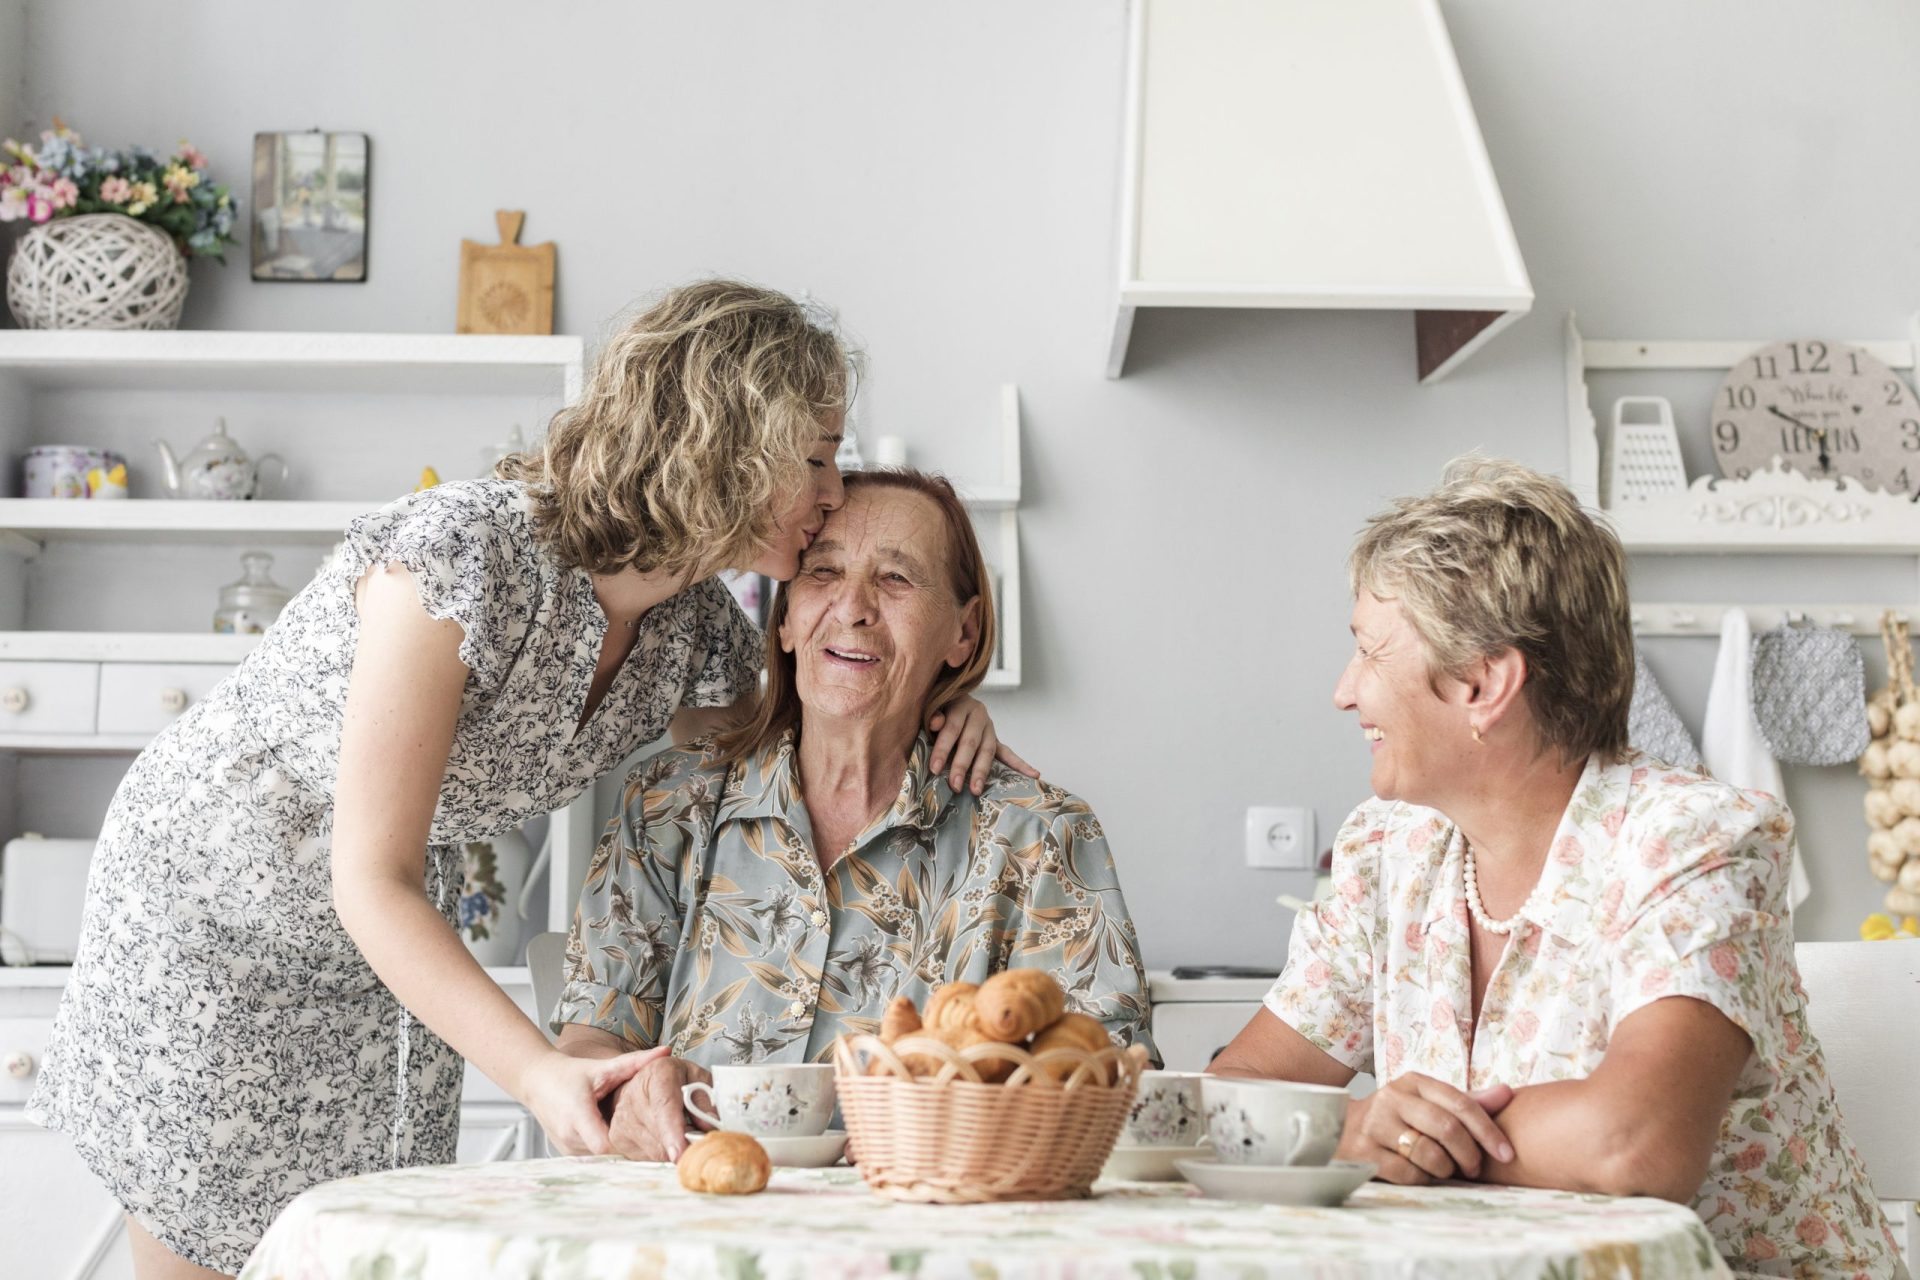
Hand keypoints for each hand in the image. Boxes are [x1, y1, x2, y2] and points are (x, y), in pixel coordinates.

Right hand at [518, 1046, 669, 1155]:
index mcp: (578, 1115)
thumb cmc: (570, 1074)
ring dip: (621, 1150)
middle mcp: (570, 1136)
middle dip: (631, 1146)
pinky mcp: (569, 1155)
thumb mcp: (602, 1068)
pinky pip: (595, 1160)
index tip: (649, 1138)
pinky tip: (620, 1139)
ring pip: (604, 1159)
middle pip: (609, 1154)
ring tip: (639, 1137)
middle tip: (654, 1138)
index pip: (605, 1146)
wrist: (538, 1082)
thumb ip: (634, 1062)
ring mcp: (568, 1149)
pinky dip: (609, 1152)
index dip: (628, 1144)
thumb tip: (665, 1051)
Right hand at [607, 1056, 711, 1162]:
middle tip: (700, 1137)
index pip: (664, 1106)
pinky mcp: (616, 1138)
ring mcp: (621, 1118)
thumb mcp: (699, 1078)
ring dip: (674, 1148)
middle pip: (660, 1134)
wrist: (644, 1082)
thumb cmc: (675, 1080)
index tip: (679, 1153)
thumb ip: (706, 1099)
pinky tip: (665, 1137)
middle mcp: (633, 1094)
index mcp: (658, 1073)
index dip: (672, 1132)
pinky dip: (661, 1152)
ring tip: (681, 1131)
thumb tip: (710, 1124)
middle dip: (685, 1143)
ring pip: (655, 1150)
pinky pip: (646, 1157)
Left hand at [926, 693, 1037, 793]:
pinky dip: (1020, 764)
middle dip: (961, 765)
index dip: (942, 748)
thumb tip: (936, 722)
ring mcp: (989, 727)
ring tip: (976, 789)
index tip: (933, 768)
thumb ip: (933, 715)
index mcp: (961, 704)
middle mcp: (978, 715)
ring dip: (982, 771)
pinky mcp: (995, 738)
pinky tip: (1034, 774)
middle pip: (971, 742)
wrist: (950, 696)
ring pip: (987, 750)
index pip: (952, 728)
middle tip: (954, 785)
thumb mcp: (931, 706)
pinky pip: (1007, 753)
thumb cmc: (937, 707)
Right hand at [1337, 1073, 1513, 1183]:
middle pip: (1446, 1128)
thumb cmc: (1397, 1118)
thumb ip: (1467, 1102)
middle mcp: (1392, 1097)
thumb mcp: (1428, 1104)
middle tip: (1474, 1169)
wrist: (1339, 1128)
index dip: (1488, 1130)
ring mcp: (1375, 1124)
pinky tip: (1421, 1175)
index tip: (1507, 1154)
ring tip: (1445, 1171)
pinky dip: (1423, 1179)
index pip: (1461, 1103)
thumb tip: (1508, 1093)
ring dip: (1445, 1169)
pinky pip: (1408, 1173)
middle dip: (1469, 1154)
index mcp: (1414, 1082)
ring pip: (1428, 1153)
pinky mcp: (1364, 1151)